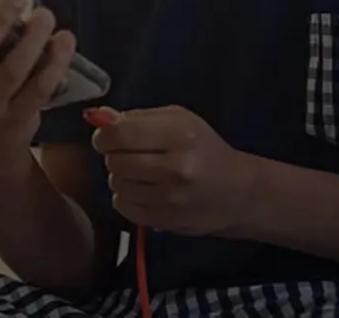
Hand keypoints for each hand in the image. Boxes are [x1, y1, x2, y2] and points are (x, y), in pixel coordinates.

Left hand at [88, 104, 258, 236]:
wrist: (240, 194)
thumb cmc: (204, 148)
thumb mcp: (177, 119)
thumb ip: (136, 117)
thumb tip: (98, 116)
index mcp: (178, 134)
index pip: (119, 134)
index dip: (104, 135)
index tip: (106, 136)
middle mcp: (175, 168)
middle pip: (115, 161)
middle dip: (113, 155)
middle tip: (127, 153)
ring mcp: (171, 199)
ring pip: (117, 184)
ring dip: (120, 176)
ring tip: (139, 171)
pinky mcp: (166, 222)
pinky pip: (124, 207)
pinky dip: (126, 197)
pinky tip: (142, 190)